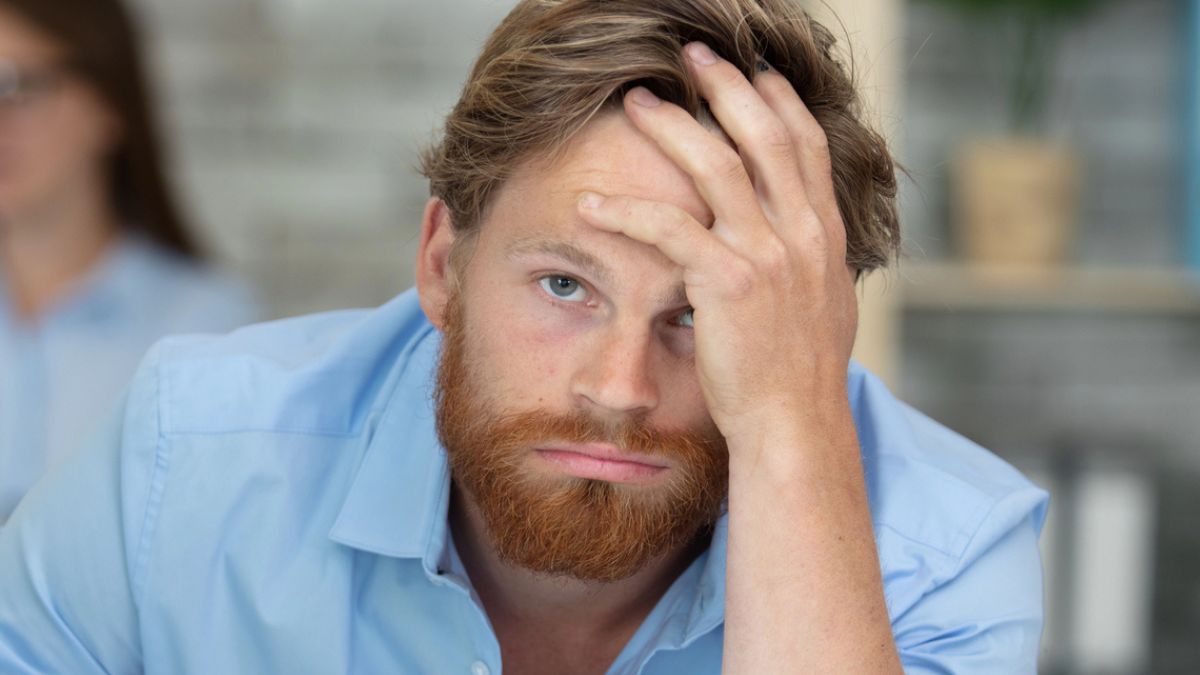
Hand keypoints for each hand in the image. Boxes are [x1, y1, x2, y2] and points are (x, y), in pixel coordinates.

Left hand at [577, 41, 857, 444]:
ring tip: (637, 103)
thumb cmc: (798, 377)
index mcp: (822, 235)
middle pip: (763, 135)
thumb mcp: (822, 307)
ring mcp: (767, 255)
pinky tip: (591, 204)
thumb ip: (810, 264)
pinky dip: (624, 210)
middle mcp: (800, 234)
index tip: (755, 72)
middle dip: (726, 86)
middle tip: (692, 56)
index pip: (806, 146)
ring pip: (716, 164)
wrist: (794, 425)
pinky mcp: (727, 282)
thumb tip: (799, 246)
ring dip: (672, 126)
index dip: (779, 102)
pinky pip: (667, 228)